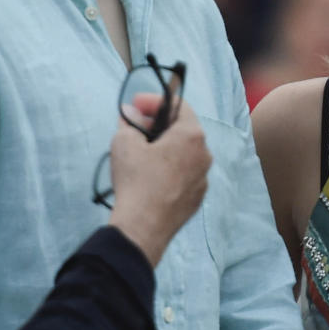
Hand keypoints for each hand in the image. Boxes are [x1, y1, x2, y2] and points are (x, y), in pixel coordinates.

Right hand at [108, 95, 210, 266]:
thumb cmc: (136, 181)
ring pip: (183, 154)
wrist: (143, 227)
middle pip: (182, 130)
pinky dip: (169, 169)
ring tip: (140, 153)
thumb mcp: (124, 143)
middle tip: (135, 128)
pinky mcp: (196, 198)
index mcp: (192, 136)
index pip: (178, 105)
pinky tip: (149, 177)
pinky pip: (183, 175)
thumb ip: (129, 123)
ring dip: (164, 148)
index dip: (154, 101)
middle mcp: (204, 154)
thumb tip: (131, 115)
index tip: (135, 105)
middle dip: (157, 125)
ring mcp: (203, 178)